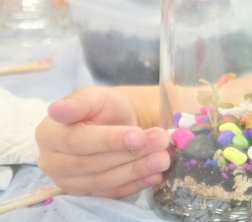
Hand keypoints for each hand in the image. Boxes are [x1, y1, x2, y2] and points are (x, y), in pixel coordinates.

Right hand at [36, 87, 168, 197]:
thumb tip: (56, 110)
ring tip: (163, 158)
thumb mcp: (94, 97)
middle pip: (92, 164)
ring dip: (136, 170)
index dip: (109, 140)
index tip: (138, 135)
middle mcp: (53, 162)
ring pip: (103, 181)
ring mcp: (69, 181)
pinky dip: (136, 184)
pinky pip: (112, 193)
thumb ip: (78, 104)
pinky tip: (156, 174)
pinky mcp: (88, 193)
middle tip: (161, 141)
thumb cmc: (101, 107)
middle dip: (130, 153)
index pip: (77, 141)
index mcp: (49, 135)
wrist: (114, 122)